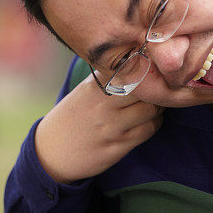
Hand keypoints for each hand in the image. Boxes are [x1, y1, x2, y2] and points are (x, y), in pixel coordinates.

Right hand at [34, 73, 162, 182]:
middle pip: (146, 90)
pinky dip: (155, 123)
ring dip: (159, 108)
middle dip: (158, 89)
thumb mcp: (86, 90)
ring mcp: (111, 127)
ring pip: (152, 111)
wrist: (51, 151)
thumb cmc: (74, 115)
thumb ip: (110, 77)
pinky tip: (150, 120)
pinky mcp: (117, 147)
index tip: (155, 71)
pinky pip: (147, 131)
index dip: (148, 69)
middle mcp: (104, 105)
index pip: (132, 70)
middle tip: (160, 89)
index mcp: (96, 86)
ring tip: (157, 105)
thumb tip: (140, 61)